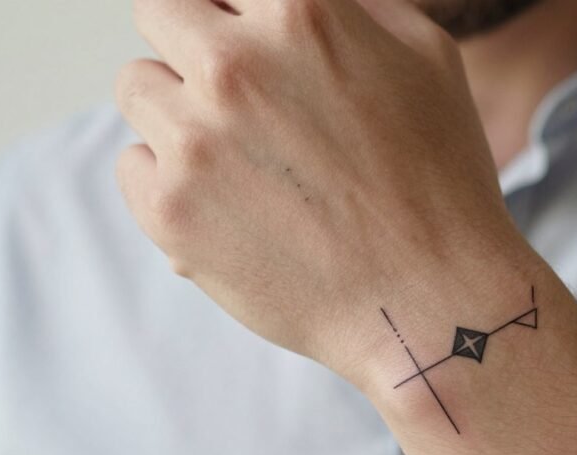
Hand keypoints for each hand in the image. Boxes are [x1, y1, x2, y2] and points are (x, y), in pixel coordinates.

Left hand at [114, 0, 530, 374]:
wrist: (432, 302)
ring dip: (178, 110)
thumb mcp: (427, 60)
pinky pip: (133, 164)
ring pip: (137, 88)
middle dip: (189, 41)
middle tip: (233, 90)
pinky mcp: (170, 211)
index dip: (234, 8)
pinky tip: (227, 204)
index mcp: (300, 14)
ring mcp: (194, 141)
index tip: (242, 34)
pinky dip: (169, 179)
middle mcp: (234, 66)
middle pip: (158, 12)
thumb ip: (354, 11)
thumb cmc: (442, 182)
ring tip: (240, 158)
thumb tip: (288, 10)